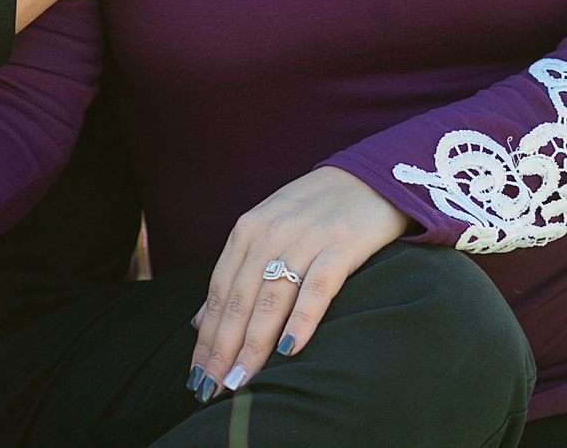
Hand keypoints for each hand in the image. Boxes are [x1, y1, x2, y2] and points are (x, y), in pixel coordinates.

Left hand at [187, 166, 409, 400]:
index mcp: (247, 231)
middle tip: (212, 390)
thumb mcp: (266, 231)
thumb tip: (197, 321)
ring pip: (271, 299)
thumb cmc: (314, 211)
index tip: (198, 375)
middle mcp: (270, 233)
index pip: (219, 292)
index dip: (207, 337)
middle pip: (240, 300)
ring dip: (254, 344)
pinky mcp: (342, 245)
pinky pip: (318, 287)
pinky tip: (291, 350)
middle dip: (223, 349)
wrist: (369, 176)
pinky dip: (302, 318)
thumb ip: (234, 273)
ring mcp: (306, 238)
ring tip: (242, 381)